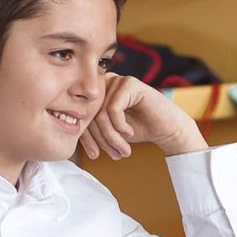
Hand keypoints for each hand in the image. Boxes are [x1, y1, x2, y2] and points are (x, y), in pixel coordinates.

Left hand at [80, 73, 206, 160]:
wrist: (167, 129)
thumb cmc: (138, 129)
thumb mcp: (110, 131)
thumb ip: (92, 128)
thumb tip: (69, 135)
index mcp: (96, 93)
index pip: (81, 115)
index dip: (86, 138)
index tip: (94, 155)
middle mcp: (104, 83)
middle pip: (90, 115)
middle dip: (102, 140)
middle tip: (115, 155)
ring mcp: (117, 80)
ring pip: (101, 114)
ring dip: (112, 137)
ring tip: (123, 150)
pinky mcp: (130, 83)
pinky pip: (113, 109)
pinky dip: (120, 127)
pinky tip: (130, 133)